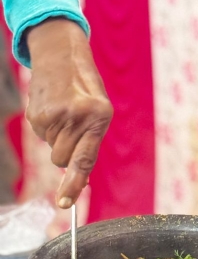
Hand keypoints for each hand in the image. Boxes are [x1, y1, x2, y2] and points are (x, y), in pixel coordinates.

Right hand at [26, 18, 112, 207]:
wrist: (61, 54)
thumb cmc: (85, 87)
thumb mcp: (99, 109)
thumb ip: (91, 141)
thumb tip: (81, 177)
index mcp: (99, 116)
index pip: (85, 158)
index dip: (74, 184)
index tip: (63, 203)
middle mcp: (77, 117)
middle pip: (64, 160)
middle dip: (67, 153)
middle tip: (72, 128)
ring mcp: (55, 116)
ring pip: (53, 149)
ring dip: (57, 138)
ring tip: (64, 113)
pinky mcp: (37, 115)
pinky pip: (42, 136)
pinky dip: (48, 127)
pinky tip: (53, 107)